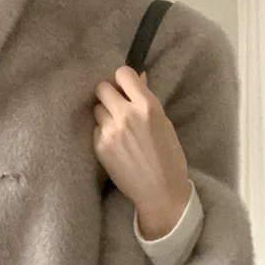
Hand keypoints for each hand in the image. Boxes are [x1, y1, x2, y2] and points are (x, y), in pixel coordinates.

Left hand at [94, 66, 190, 238]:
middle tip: (117, 105)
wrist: (160, 191)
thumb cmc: (169, 157)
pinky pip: (96, 128)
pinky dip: (103, 132)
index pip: (123, 73)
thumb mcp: (164, 123)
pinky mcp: (99, 146)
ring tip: (117, 127)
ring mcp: (110, 130)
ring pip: (97, 108)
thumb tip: (138, 77)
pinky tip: (116, 144)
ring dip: (105, 113)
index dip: (123, 79)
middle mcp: (126, 115)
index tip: (125, 87)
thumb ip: (146, 100)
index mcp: (147, 106)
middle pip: (102, 87)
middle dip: (109, 94)